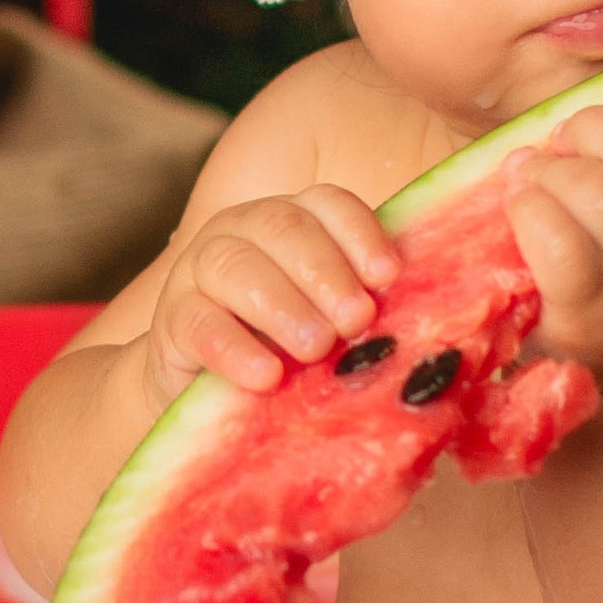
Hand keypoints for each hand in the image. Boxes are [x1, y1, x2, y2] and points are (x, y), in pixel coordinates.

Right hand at [142, 187, 399, 406]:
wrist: (207, 397)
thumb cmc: (289, 354)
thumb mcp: (333, 327)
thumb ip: (366, 313)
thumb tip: (432, 323)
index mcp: (293, 223)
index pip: (327, 205)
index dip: (359, 233)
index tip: (389, 275)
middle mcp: (244, 231)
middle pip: (283, 228)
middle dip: (324, 272)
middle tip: (357, 321)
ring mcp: (201, 271)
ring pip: (236, 266)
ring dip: (282, 305)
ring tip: (317, 347)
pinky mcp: (171, 320)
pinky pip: (197, 323)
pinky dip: (233, 348)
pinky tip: (264, 376)